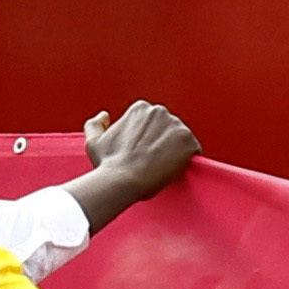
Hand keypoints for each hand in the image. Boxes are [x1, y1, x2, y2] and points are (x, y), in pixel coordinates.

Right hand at [72, 102, 201, 226]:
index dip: (149, 139)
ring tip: (161, 166)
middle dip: (164, 142)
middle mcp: (160, 111)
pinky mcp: (189, 141)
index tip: (143, 152)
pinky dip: (188, 160)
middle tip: (153, 161)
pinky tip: (174, 169)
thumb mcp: (93, 140)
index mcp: (141, 108)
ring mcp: (177, 125)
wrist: (123, 180)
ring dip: (176, 151)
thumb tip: (105, 115)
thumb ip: (96, 124)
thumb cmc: (108, 163)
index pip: (154, 122)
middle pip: (169, 128)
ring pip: (182, 139)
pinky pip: (194, 151)